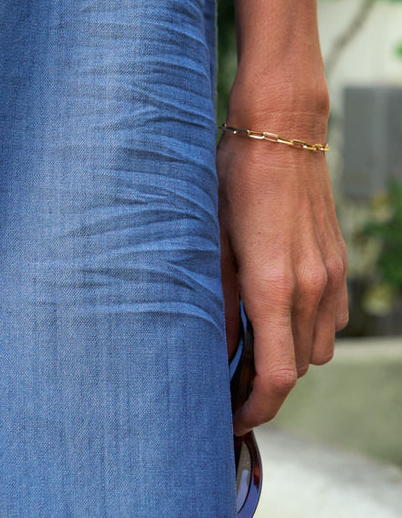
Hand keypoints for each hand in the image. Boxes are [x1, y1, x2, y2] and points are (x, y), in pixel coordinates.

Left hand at [218, 104, 347, 434]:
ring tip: (250, 342)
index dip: (255, 407)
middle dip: (266, 384)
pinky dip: (307, 328)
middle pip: (298, 369)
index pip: (277, 377)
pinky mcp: (338, 262)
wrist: (280, 131)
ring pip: (317, 347)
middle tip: (229, 378)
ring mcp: (330, 275)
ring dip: (288, 355)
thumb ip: (217, 298)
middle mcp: (310, 288)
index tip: (232, 417)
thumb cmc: (234, 177)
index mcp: (273, 286)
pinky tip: (276, 309)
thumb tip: (215, 349)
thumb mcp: (210, 237)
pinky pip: (330, 318)